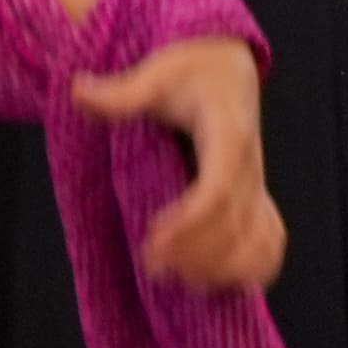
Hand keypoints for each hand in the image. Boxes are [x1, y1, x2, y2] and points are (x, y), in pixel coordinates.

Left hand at [75, 34, 285, 292]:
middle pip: (236, 225)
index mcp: (228, 139)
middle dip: (199, 253)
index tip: (154, 241)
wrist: (227, 64)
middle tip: (154, 269)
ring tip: (182, 283)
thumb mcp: (156, 72)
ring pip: (259, 239)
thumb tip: (77, 90)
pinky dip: (256, 266)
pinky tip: (223, 283)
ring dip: (227, 267)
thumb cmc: (189, 68)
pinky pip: (271, 238)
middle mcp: (251, 167)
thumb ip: (121, 91)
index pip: (217, 191)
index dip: (191, 222)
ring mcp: (258, 184)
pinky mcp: (257, 194)